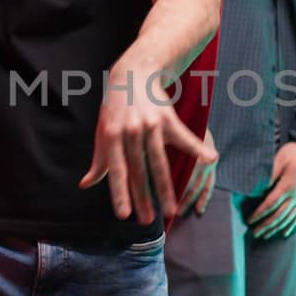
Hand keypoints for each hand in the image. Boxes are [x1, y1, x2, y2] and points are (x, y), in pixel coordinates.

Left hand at [83, 65, 218, 225]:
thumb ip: (99, 161)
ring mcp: (150, 125)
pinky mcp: (167, 118)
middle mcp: (130, 132)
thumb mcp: (103, 132)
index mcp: (112, 137)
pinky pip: (184, 137)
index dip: (120, 193)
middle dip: (144, 198)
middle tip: (148, 221)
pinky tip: (210, 160)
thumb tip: (85, 185)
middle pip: (138, 171)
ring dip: (165, 188)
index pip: (116, 171)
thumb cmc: (115, 108)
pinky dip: (197, 148)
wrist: (133, 74)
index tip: (124, 215)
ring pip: (159, 162)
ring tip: (171, 209)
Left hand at [247, 141, 295, 238]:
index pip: (270, 204)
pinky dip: (290, 224)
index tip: (249, 220)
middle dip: (266, 225)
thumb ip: (269, 175)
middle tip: (254, 233)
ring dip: (276, 228)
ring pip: (288, 218)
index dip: (259, 214)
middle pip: (278, 215)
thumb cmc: (294, 152)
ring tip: (265, 236)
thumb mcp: (279, 159)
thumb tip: (258, 189)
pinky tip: (284, 233)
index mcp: (288, 186)